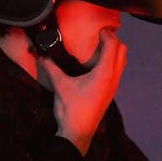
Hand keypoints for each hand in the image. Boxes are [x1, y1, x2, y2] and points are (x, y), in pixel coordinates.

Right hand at [40, 28, 127, 155]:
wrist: (78, 132)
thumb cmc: (71, 109)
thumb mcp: (60, 85)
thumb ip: (50, 67)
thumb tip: (39, 53)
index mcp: (104, 73)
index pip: (113, 46)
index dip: (107, 34)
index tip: (97, 28)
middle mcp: (113, 77)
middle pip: (122, 50)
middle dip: (113, 39)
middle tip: (100, 34)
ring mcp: (114, 85)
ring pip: (122, 60)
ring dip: (115, 50)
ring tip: (100, 45)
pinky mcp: (110, 91)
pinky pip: (118, 69)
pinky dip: (112, 60)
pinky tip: (97, 63)